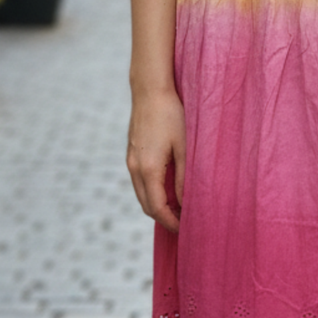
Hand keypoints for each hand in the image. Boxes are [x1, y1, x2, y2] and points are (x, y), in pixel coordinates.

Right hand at [126, 88, 185, 233]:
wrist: (150, 89)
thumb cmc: (171, 114)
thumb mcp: (184, 147)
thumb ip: (184, 178)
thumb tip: (186, 203)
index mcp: (148, 169)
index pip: (157, 208)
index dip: (171, 222)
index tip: (187, 229)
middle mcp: (135, 168)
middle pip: (146, 205)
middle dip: (164, 218)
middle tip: (185, 222)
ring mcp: (131, 160)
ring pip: (142, 193)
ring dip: (158, 205)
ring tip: (180, 207)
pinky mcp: (132, 152)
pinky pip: (140, 181)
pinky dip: (152, 191)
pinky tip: (169, 187)